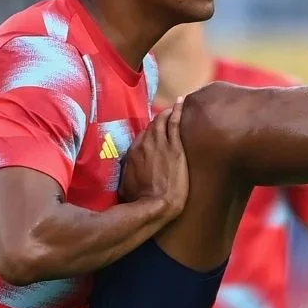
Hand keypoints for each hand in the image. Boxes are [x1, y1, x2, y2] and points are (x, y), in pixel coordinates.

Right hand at [120, 97, 188, 220]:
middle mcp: (144, 144)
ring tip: (174, 106)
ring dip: (167, 112)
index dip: (148, 132)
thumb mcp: (126, 187)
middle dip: (158, 120)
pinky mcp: (175, 147)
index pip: (141, 136)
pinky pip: (174, 122)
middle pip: (151, 126)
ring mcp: (160, 144)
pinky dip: (177, 110)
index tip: (154, 130)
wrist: (156, 204)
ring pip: (162, 121)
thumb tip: (128, 176)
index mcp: (132, 153)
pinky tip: (181, 102)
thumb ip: (128, 175)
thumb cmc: (141, 201)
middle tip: (166, 115)